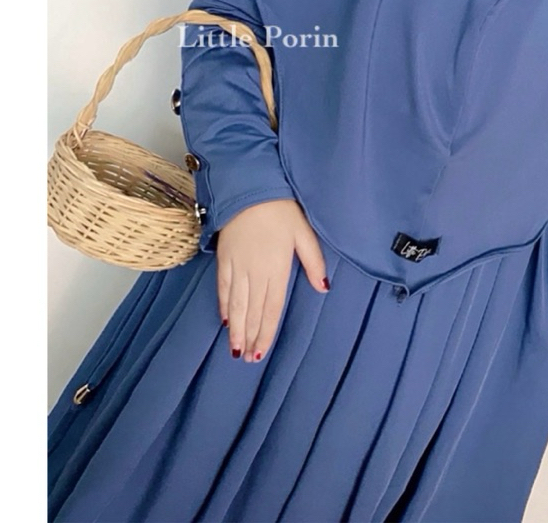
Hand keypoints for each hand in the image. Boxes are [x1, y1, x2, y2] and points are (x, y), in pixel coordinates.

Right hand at [216, 198, 327, 363]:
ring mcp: (237, 265)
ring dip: (236, 328)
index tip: (262, 351)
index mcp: (277, 267)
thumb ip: (314, 261)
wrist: (250, 188)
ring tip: (236, 349)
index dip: (266, 330)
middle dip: (250, 336)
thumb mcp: (305, 232)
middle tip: (248, 359)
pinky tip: (225, 320)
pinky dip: (223, 305)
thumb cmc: (282, 209)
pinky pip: (222, 287)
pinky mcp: (224, 258)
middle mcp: (255, 271)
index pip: (272, 307)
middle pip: (252, 310)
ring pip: (235, 303)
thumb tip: (324, 288)